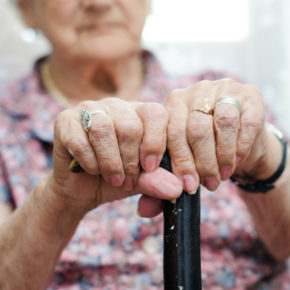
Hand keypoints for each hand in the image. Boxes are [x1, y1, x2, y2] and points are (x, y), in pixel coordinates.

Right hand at [49, 98, 181, 215]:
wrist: (82, 189)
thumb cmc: (117, 179)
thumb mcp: (141, 182)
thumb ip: (157, 181)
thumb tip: (177, 189)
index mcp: (139, 113)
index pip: (156, 113)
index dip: (155, 142)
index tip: (150, 168)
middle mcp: (116, 106)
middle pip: (130, 125)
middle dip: (130, 160)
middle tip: (127, 180)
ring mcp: (90, 109)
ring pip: (104, 129)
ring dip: (110, 162)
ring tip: (113, 178)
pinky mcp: (65, 120)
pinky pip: (80, 140)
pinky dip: (89, 162)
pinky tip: (92, 170)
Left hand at [165, 78, 272, 192]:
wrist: (237, 138)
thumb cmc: (204, 149)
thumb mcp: (183, 159)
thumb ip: (163, 179)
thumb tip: (143, 210)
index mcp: (174, 102)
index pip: (172, 130)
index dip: (178, 160)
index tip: (183, 185)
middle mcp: (197, 91)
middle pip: (196, 128)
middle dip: (200, 163)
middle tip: (204, 186)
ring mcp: (225, 89)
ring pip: (222, 123)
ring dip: (221, 157)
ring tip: (220, 178)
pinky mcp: (251, 96)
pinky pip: (247, 124)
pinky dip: (240, 148)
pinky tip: (235, 163)